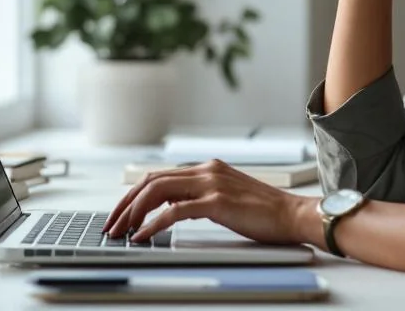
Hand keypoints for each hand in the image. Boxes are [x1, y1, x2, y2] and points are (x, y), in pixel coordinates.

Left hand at [103, 160, 318, 244]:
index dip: (134, 194)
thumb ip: (200, 197)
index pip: (160, 176)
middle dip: (125, 203)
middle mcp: (207, 170)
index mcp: (208, 168)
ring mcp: (212, 184)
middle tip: (111, 225)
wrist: (293, 215)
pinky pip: (175, 211)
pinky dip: (153, 223)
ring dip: (133, 212)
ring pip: (158, 191)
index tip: (120, 214)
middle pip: (152, 180)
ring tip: (120, 231)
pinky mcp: (217, 202)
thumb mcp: (227, 198)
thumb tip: (171, 207)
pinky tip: (143, 236)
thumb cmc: (264, 212)